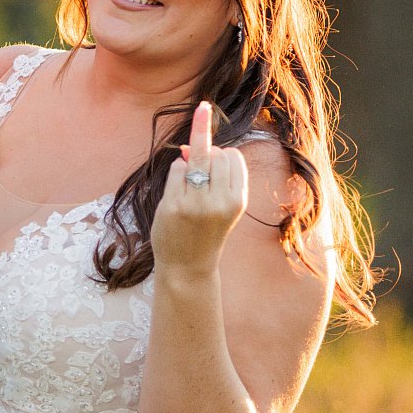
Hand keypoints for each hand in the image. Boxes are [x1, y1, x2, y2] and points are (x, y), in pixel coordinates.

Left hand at [149, 101, 247, 280]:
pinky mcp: (174, 205)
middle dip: (207, 155)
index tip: (215, 160)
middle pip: (215, 153)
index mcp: (238, 200)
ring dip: (190, 161)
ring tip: (189, 184)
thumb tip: (189, 145)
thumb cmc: (205, 231)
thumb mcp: (221, 205)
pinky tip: (178, 190)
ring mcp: (196, 203)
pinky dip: (177, 170)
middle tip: (201, 177)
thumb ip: (214, 175)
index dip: (223, 153)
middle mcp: (221, 201)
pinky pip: (177, 168)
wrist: (188, 267)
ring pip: (196, 156)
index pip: (233, 156)